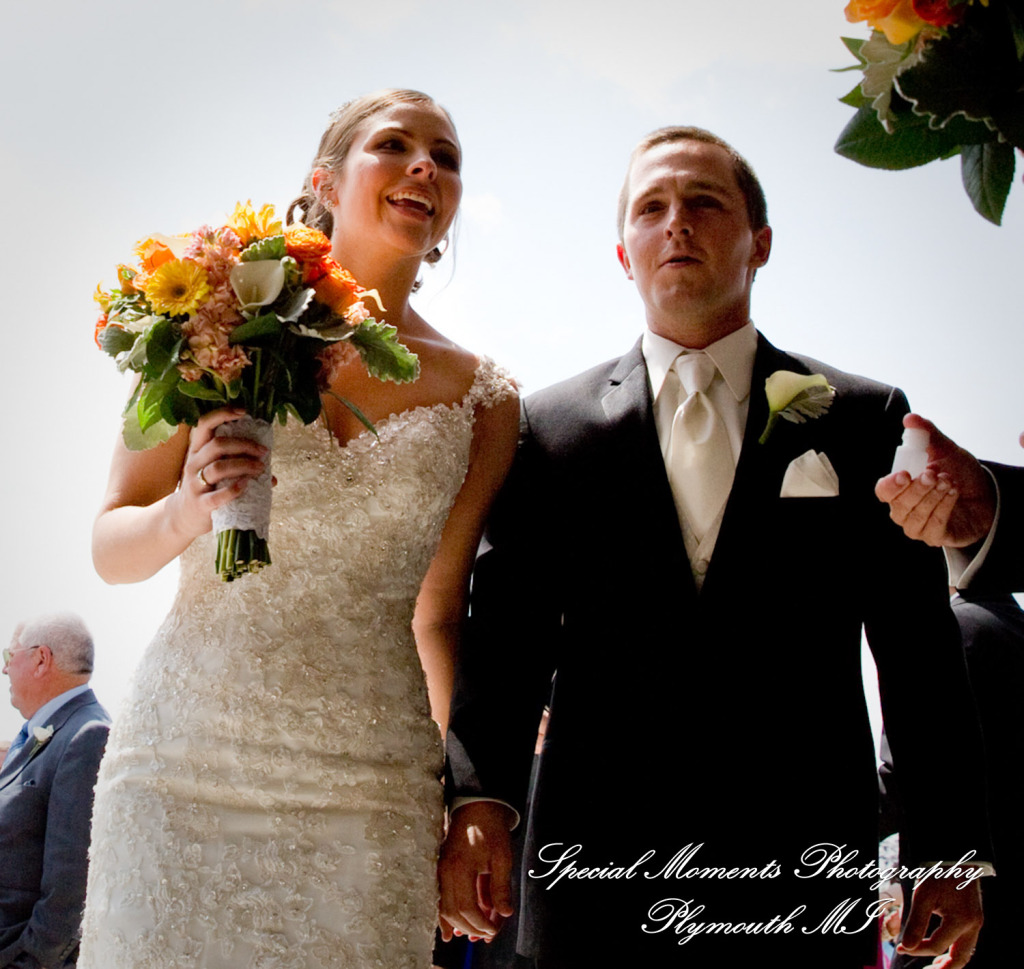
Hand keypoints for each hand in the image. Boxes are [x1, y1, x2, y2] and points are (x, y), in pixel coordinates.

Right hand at [172, 408, 268, 539]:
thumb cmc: (207, 488)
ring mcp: (195, 483)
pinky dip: (233, 489)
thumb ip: (238, 464)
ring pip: (218, 468)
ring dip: (244, 465)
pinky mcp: (200, 503)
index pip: (205, 424)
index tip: (243, 411)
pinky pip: (217, 496)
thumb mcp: (215, 471)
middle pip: (218, 445)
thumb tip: (271, 471)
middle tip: (264, 451)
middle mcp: (194, 463)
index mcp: (198, 450)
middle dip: (244, 445)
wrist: (184, 517)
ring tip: (261, 468)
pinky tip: (245, 485)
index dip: (222, 414)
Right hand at [438, 801, 515, 943]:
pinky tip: (450, 927)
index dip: (480, 923)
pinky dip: (447, 913)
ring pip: (444, 906)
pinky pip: (441, 897)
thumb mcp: (502, 857)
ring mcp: (441, 870)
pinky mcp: (442, 868)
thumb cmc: (491, 829)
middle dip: (470, 928)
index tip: (494, 930)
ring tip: (470, 936)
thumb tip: (504, 913)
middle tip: (486, 935)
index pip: (467, 907)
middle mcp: (446, 871)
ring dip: (458, 924)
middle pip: (453, 912)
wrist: (477, 804)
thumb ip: (501, 887)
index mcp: (461, 868)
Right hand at [875, 415, 995, 547]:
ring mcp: (917, 525)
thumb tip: (910, 418)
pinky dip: (943, 509)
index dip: (890, 485)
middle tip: (935, 474)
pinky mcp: (934, 537)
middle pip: (898, 505)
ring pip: (915, 517)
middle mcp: (903, 509)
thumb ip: (926, 434)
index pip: (883, 491)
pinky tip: (953, 494)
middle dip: (918, 489)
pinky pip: (932, 527)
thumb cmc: (957, 472)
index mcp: (899, 488)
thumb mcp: (945, 449)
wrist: (985, 493)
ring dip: (933, 498)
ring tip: (949, 482)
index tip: (905, 474)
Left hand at [896, 877, 982, 967]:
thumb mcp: (923, 895)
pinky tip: (941, 949)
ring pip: (966, 952)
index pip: (936, 946)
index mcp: (961, 921)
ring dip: (951, 961)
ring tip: (934, 966)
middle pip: (961, 959)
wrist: (955, 856)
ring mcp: (976, 922)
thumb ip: (916, 923)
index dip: (916, 949)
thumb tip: (907, 946)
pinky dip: (954, 949)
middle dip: (944, 968)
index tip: (900, 947)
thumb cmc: (938, 873)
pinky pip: (967, 942)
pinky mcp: (974, 917)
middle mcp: (973, 925)